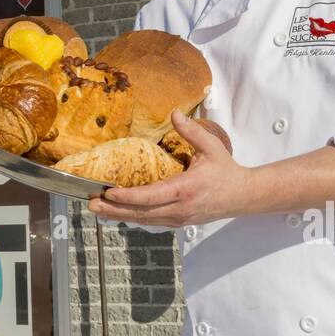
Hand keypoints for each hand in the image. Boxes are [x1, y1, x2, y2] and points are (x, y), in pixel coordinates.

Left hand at [87, 110, 254, 227]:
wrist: (243, 196)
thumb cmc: (226, 170)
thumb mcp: (211, 147)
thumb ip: (191, 130)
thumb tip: (174, 113)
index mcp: (185, 189)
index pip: (150, 196)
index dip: (127, 196)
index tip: (108, 191)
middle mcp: (180, 208)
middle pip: (141, 213)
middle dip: (114, 210)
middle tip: (91, 204)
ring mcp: (179, 218)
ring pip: (144, 220)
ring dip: (119, 216)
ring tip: (98, 209)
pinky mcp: (179, 222)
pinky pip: (152, 221)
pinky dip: (133, 217)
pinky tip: (118, 213)